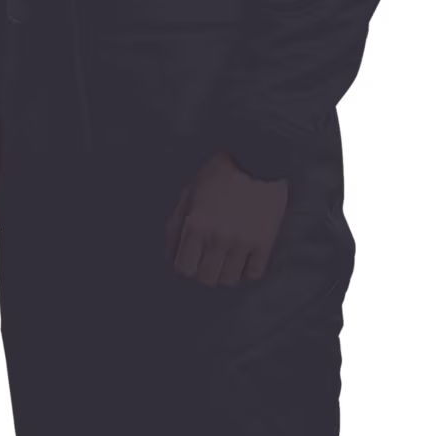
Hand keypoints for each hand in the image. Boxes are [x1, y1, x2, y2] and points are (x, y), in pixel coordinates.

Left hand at [163, 151, 287, 285]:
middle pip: (206, 278)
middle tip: (209, 260)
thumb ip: (178, 220)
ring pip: (229, 279)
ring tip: (227, 260)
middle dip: (204, 271)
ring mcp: (242, 241)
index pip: (183, 267)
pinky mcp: (264, 241)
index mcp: (196, 223)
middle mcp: (218, 237)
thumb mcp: (192, 190)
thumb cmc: (222, 171)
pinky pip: (254, 273)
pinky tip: (245, 259)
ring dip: (226, 272)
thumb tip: (171, 249)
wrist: (261, 156)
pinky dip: (247, 270)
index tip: (191, 259)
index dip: (185, 265)